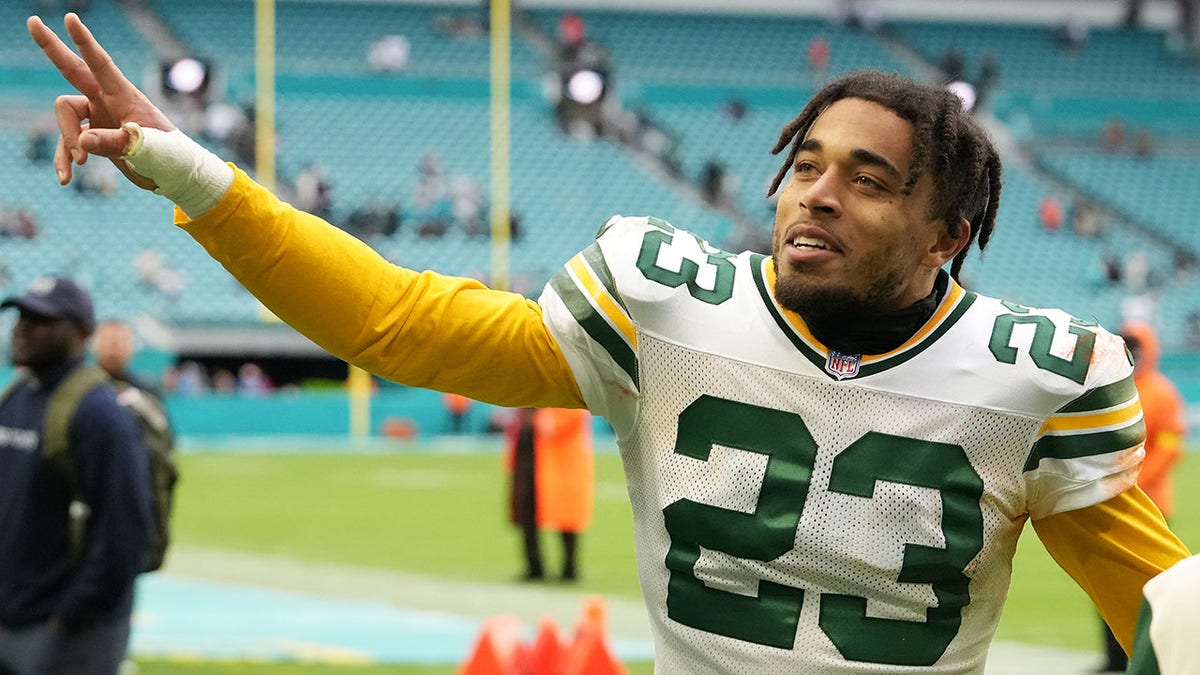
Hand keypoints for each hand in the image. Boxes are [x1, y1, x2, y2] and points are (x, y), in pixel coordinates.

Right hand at [27, 13, 175, 189]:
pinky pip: (69, 143)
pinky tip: (66, 179)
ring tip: (80, 164)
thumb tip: (82, 142)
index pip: (101, 64)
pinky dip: (65, 159)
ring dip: (67, 141)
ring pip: (66, 118)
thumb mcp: (149, 152)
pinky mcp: (94, 137)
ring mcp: (98, 118)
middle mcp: (107, 101)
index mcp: (125, 96)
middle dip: (52, 47)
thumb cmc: (171, 159)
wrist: (174, 176)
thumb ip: (117, 143)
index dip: (85, 42)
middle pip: (72, 70)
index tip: (71, 19)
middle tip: (33, 21)